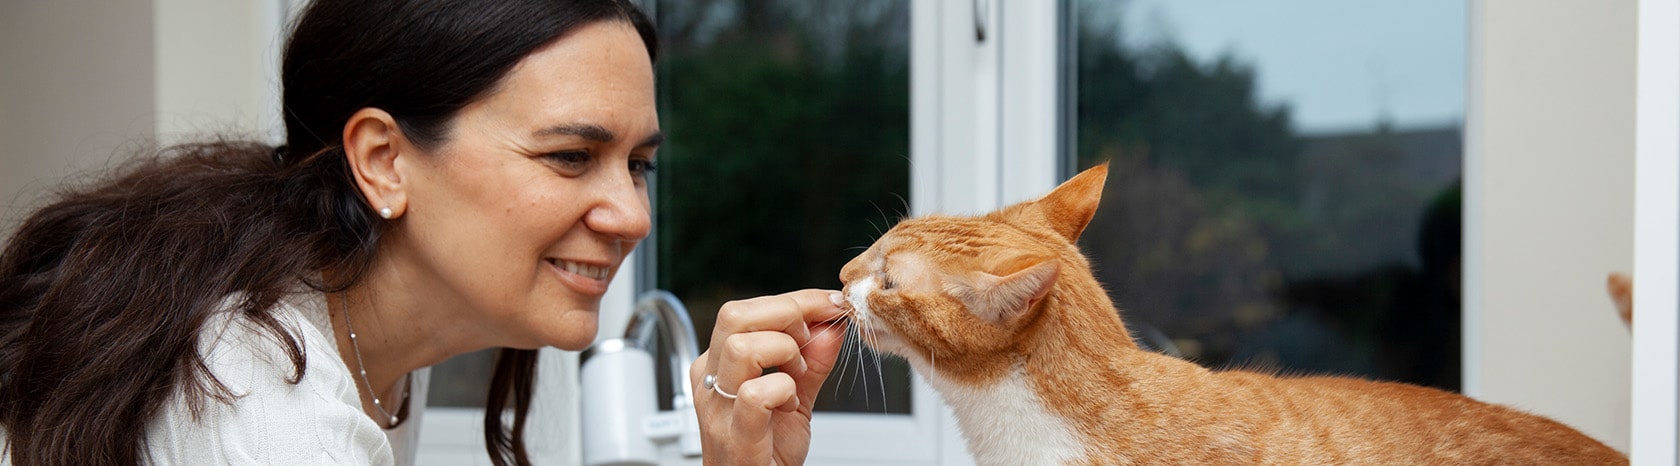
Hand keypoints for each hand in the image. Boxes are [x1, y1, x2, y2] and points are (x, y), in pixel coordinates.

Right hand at [690, 289, 848, 464]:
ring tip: (797, 376)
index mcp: (718, 364)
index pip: (745, 310)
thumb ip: (813, 361)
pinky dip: (784, 390)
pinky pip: (755, 395)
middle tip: (811, 338)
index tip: (829, 304)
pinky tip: (791, 404)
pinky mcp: (736, 436)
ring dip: (784, 352)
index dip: (795, 301)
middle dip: (787, 314)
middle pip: (735, 316)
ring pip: (741, 348)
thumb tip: (830, 324)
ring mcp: (719, 408)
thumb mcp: (794, 396)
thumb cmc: (766, 452)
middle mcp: (711, 380)